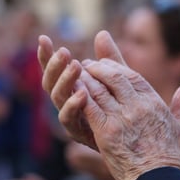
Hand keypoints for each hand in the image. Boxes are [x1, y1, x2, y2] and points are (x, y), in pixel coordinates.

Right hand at [38, 31, 125, 149]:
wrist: (136, 145)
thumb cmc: (124, 111)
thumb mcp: (118, 81)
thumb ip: (110, 60)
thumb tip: (102, 33)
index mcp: (71, 88)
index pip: (54, 69)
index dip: (46, 55)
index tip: (43, 38)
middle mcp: (66, 102)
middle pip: (50, 82)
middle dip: (55, 66)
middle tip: (64, 52)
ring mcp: (70, 117)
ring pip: (57, 98)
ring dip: (65, 81)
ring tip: (76, 66)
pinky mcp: (77, 132)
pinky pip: (69, 119)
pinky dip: (73, 105)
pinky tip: (82, 93)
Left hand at [75, 31, 179, 179]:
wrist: (159, 179)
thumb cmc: (171, 157)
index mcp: (154, 102)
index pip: (133, 76)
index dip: (116, 66)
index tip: (105, 64)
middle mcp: (138, 106)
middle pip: (115, 77)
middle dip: (99, 68)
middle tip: (87, 65)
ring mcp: (121, 118)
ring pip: (99, 89)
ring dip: (86, 79)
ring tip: (76, 75)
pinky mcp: (106, 132)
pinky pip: (90, 107)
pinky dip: (80, 96)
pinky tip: (72, 91)